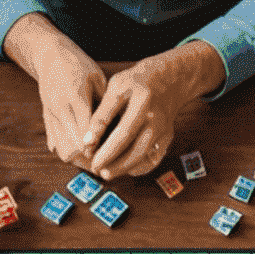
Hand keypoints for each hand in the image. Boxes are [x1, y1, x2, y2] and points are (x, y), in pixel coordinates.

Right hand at [4, 15, 106, 168]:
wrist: (50, 56)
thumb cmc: (80, 66)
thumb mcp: (98, 80)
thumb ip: (104, 106)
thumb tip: (118, 132)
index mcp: (76, 96)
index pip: (86, 132)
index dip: (98, 148)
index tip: (110, 156)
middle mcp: (60, 108)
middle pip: (73, 146)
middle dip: (90, 160)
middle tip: (104, 164)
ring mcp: (50, 115)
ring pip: (62, 150)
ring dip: (78, 160)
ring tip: (94, 162)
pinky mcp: (46, 119)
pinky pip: (55, 144)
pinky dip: (68, 153)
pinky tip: (81, 155)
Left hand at [84, 43, 223, 179]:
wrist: (168, 80)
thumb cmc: (135, 84)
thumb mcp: (116, 87)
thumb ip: (102, 113)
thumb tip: (87, 142)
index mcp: (140, 98)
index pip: (118, 122)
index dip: (101, 137)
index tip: (86, 148)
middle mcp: (154, 116)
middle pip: (131, 143)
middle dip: (111, 159)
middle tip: (94, 168)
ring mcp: (162, 129)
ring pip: (141, 155)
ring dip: (122, 167)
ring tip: (105, 172)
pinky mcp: (166, 138)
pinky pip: (152, 159)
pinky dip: (137, 168)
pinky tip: (123, 169)